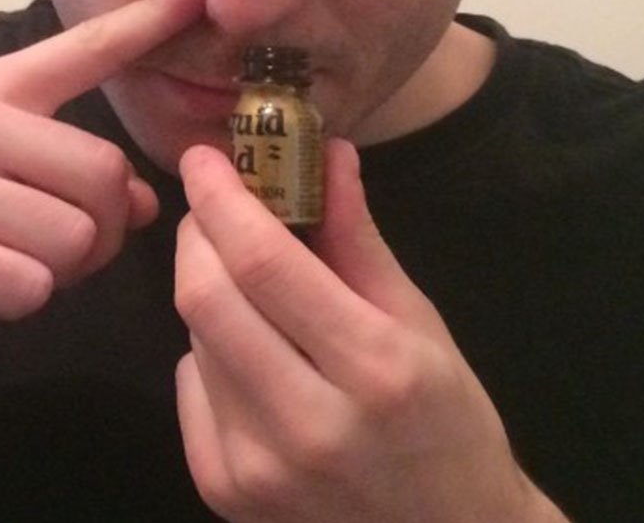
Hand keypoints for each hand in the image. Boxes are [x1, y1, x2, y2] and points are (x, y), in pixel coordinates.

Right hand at [0, 0, 205, 389]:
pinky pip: (31, 285)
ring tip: (11, 263)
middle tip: (60, 251)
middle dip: (102, 233)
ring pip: (75, 237)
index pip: (82, 49)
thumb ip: (75, 177)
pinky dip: (20, 302)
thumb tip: (144, 202)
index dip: (144, 20)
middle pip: (105, 174)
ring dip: (61, 273)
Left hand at [173, 140, 567, 521]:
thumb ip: (360, 242)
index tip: (207, 157)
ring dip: (211, 294)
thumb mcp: (422, 327)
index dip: (223, 199)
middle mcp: (308, 423)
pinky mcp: (226, 492)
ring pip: (193, 341)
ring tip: (255, 291)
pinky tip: (256, 359)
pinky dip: (210, 355)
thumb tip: (326, 156)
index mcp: (375, 368)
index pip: (265, 264)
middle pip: (207, 299)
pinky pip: (192, 390)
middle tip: (215, 207)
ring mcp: (258, 468)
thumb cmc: (450, 426)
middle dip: (198, 235)